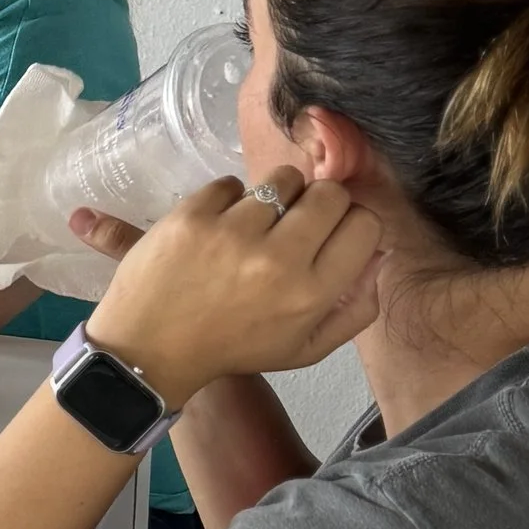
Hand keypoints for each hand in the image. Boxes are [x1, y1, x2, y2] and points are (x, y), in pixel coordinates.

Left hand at [72, 169, 383, 408]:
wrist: (150, 350)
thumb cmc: (232, 348)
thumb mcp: (304, 349)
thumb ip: (354, 310)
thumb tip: (379, 256)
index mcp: (311, 294)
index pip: (364, 226)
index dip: (351, 224)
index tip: (330, 234)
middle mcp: (279, 260)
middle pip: (331, 193)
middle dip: (319, 202)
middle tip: (295, 223)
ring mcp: (234, 233)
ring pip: (283, 179)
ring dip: (275, 195)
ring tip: (255, 222)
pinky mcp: (193, 215)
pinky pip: (232, 182)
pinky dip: (228, 200)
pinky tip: (218, 227)